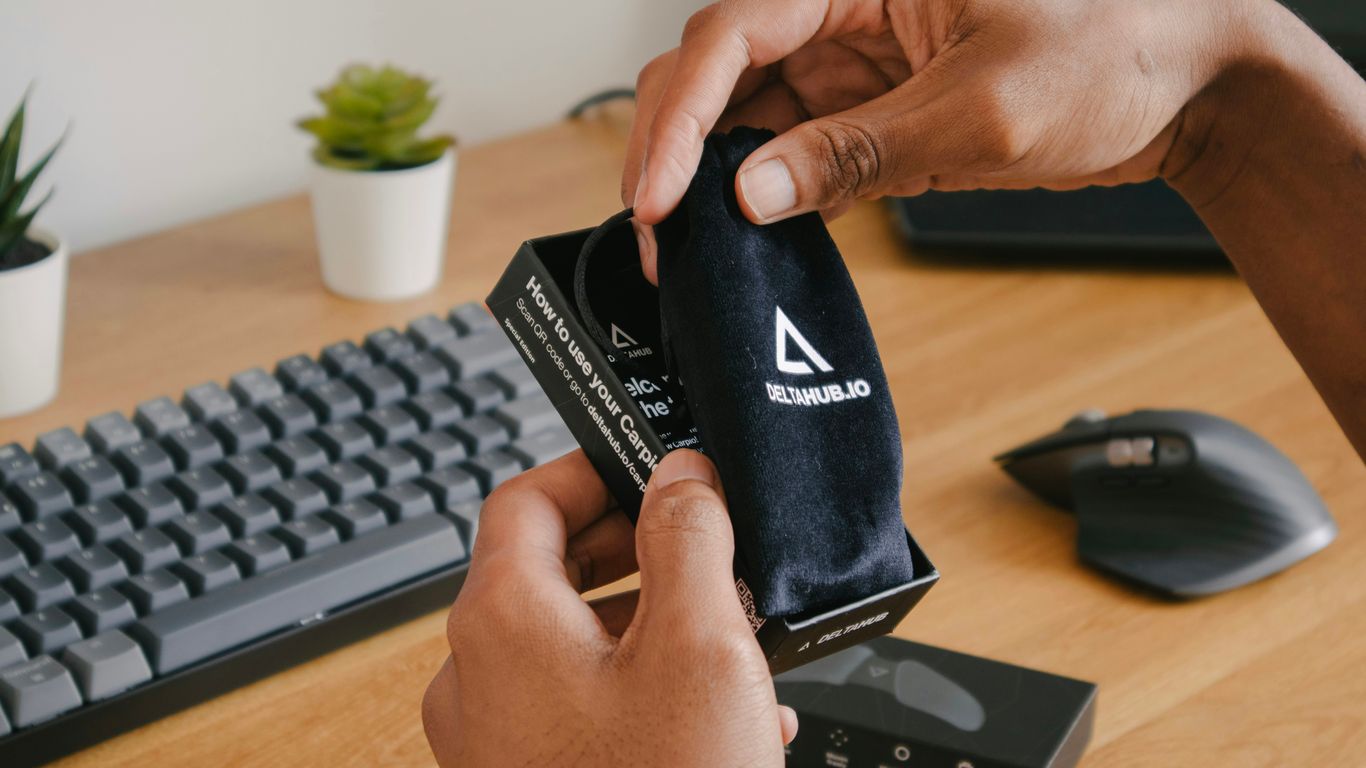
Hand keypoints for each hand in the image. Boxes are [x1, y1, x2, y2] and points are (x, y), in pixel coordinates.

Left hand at [423, 449, 797, 766]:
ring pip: (568, 640)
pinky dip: (637, 682)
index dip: (592, 470)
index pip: (525, 499)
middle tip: (701, 549)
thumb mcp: (698, 645)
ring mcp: (491, 737)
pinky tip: (715, 710)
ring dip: (647, 620)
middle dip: (634, 551)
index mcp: (501, 622)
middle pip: (544, 568)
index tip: (649, 467)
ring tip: (726, 635)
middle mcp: (476, 676)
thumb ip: (686, 537)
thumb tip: (679, 476)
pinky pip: (573, 703)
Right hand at [624, 0, 1251, 280]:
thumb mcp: (982, 112)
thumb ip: (858, 153)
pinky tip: (752, 233)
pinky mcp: (877, 105)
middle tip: (657, 229)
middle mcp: (848, 4)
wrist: (1193, 86)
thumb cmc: (1120, 51)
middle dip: (674, 144)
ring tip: (692, 244)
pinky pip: (796, 143)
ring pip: (747, 108)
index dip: (679, 117)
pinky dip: (768, 189)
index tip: (658, 195)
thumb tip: (751, 191)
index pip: (734, 31)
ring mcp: (860, 57)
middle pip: (719, 66)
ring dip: (712, 175)